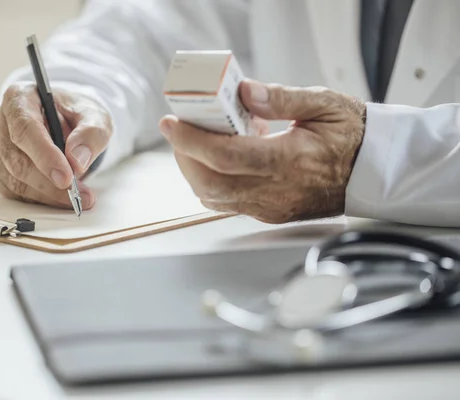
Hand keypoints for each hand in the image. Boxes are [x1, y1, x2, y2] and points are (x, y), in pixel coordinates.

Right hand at [0, 83, 111, 207]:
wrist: (64, 122)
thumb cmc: (74, 114)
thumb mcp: (93, 115)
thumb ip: (91, 132)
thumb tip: (77, 159)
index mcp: (19, 99)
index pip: (25, 129)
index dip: (45, 156)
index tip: (67, 177)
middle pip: (17, 161)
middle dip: (51, 184)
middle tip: (81, 195)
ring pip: (15, 181)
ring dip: (48, 195)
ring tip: (79, 197)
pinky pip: (14, 192)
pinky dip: (39, 199)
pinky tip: (60, 197)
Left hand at [159, 79, 365, 223]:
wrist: (373, 171)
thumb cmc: (352, 137)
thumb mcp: (324, 104)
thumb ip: (280, 99)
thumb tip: (243, 92)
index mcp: (289, 161)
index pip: (224, 156)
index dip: (190, 140)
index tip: (171, 124)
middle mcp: (276, 191)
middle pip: (210, 182)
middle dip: (184, 156)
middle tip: (178, 132)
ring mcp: (271, 207)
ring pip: (214, 197)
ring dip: (195, 170)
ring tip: (197, 142)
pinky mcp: (270, 213)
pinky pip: (228, 203)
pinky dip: (212, 182)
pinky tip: (219, 160)